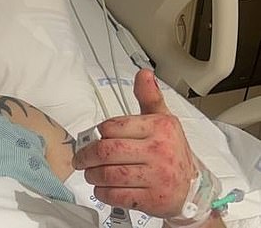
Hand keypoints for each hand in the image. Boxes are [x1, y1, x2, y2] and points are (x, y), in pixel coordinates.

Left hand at [72, 69, 195, 217]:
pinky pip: (116, 196)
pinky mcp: (152, 200)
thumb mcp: (164, 120)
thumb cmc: (172, 152)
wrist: (193, 189)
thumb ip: (149, 97)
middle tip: (80, 159)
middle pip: (107, 151)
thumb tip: (143, 74)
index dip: (99, 132)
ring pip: (108, 174)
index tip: (95, 137)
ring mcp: (156, 177)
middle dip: (86, 156)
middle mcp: (159, 151)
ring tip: (91, 173)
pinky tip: (102, 188)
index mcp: (159, 128)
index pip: (113, 126)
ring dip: (92, 174)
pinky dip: (102, 192)